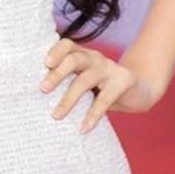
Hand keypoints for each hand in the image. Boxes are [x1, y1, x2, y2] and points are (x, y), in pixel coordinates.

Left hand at [40, 38, 162, 131]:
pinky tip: (84, 128)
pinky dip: (92, 115)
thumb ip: (67, 83)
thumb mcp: (84, 81)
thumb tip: (34, 99)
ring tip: (56, 116)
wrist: (140, 89)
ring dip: (68, 98)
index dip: (55, 52)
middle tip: (42, 89)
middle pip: (73, 60)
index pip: (67, 45)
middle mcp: (95, 58)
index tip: (44, 64)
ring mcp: (110, 68)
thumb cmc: (102, 88)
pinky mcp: (124, 81)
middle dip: (57, 74)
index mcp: (82, 54)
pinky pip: (105, 99)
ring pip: (85, 80)